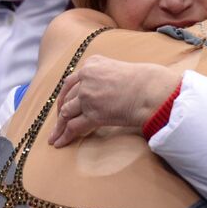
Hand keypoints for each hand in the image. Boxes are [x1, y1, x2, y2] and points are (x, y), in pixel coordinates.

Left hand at [48, 55, 181, 147]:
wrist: (152, 90)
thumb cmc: (145, 80)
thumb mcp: (120, 69)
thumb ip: (106, 77)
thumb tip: (104, 92)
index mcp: (92, 64)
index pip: (72, 81)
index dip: (66, 96)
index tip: (63, 104)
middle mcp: (86, 78)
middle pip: (67, 97)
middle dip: (60, 111)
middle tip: (57, 122)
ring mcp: (87, 96)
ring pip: (66, 113)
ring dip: (59, 126)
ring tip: (54, 137)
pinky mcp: (92, 114)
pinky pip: (74, 127)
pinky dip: (65, 136)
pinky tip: (60, 143)